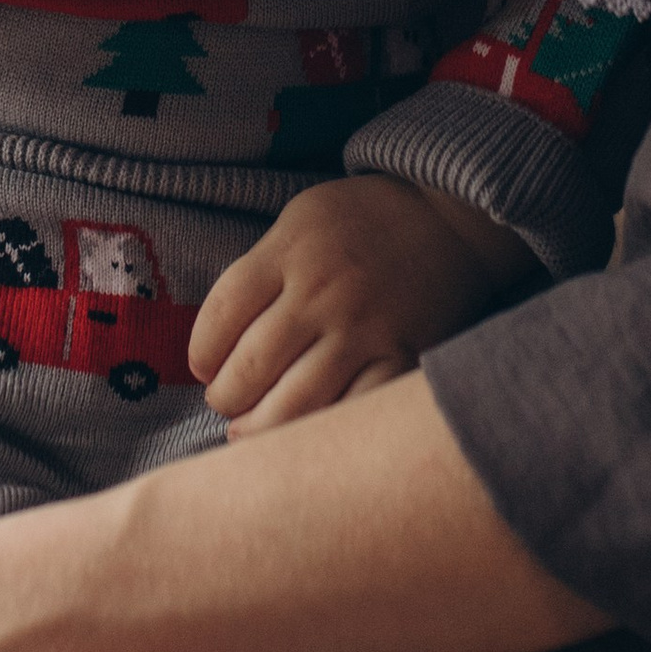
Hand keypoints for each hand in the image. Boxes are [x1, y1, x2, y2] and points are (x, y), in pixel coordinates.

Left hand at [187, 176, 539, 436]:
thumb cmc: (361, 222)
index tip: (204, 368)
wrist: (449, 217)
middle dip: (226, 398)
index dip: (202, 354)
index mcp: (290, 251)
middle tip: (227, 402)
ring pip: (294, 404)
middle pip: (250, 368)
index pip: (221, 316)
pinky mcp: (403, 358)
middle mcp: (323, 291)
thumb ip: (261, 272)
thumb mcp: (300, 220)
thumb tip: (217, 344)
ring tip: (251, 429)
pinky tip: (306, 434)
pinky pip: (352, 411)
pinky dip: (322, 431)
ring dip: (260, 428)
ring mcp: (365, 328)